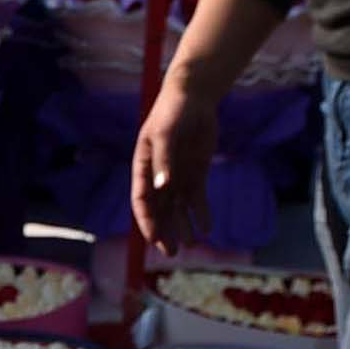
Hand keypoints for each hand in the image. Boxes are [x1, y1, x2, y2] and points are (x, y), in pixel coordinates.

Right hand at [129, 74, 224, 253]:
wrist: (193, 95)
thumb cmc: (173, 110)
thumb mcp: (167, 132)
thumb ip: (164, 160)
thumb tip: (163, 187)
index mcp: (143, 167)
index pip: (142, 200)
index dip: (147, 221)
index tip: (154, 239)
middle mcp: (159, 175)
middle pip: (160, 210)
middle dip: (165, 231)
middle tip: (172, 252)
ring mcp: (177, 174)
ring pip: (179, 208)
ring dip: (183, 226)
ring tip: (192, 245)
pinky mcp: (196, 172)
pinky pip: (197, 197)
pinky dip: (201, 213)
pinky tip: (207, 228)